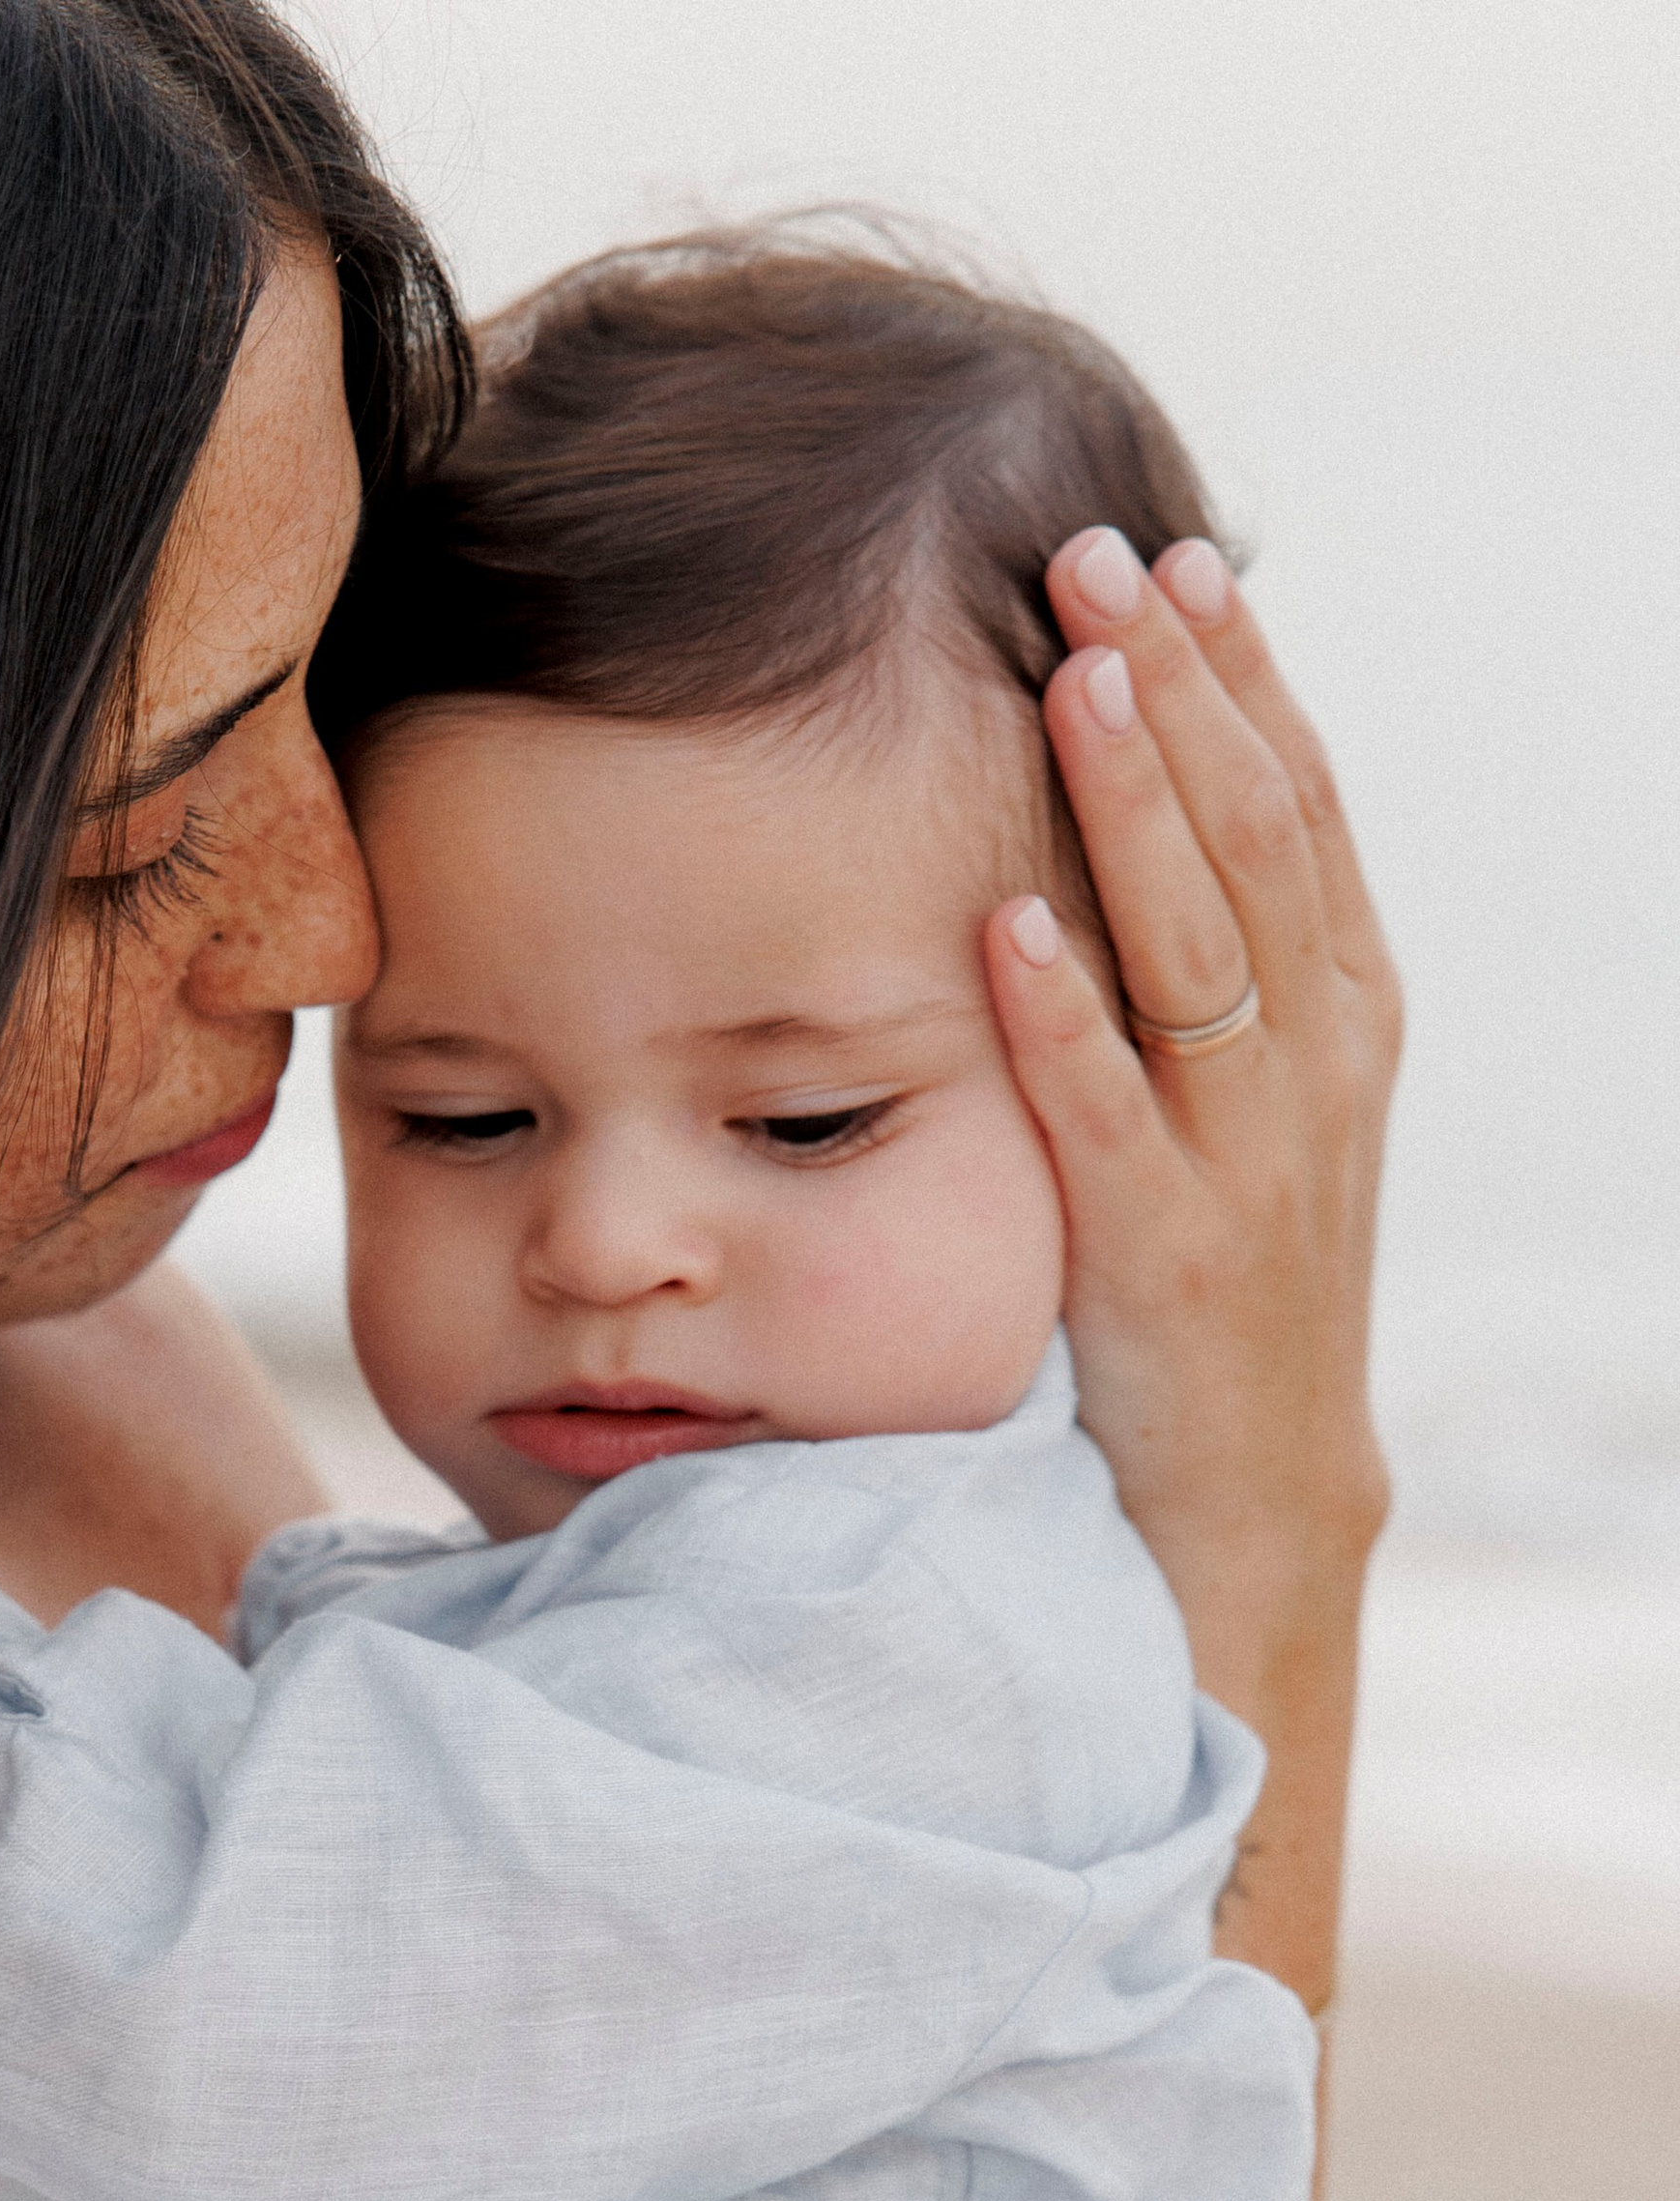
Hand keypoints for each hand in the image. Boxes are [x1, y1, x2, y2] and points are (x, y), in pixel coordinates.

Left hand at [986, 530, 1399, 1724]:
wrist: (1260, 1492)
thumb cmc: (1234, 1274)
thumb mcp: (1262, 1101)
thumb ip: (1224, 962)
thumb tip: (1150, 795)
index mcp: (1347, 1013)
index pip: (1300, 806)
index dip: (1242, 675)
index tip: (1170, 554)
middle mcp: (1315, 1069)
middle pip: (1258, 843)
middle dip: (1186, 693)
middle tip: (1100, 558)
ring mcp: (1248, 1164)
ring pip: (1201, 952)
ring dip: (1138, 810)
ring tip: (1075, 680)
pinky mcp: (1162, 1257)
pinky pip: (1109, 1119)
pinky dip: (1063, 1018)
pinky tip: (1006, 924)